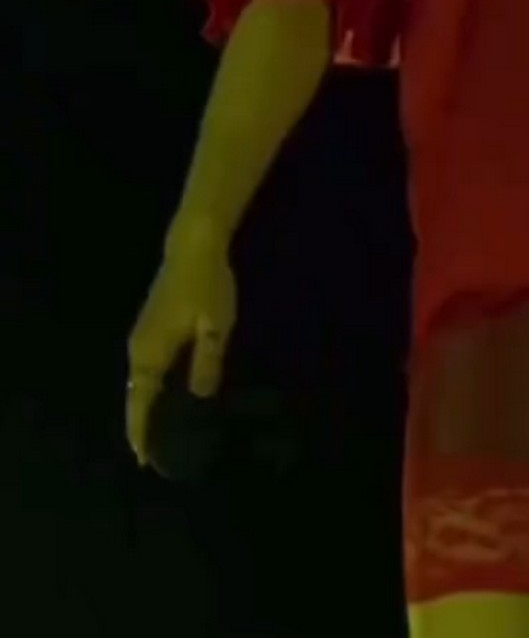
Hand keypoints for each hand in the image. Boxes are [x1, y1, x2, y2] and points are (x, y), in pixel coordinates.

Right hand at [126, 229, 236, 467]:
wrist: (194, 246)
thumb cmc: (207, 284)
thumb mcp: (215, 325)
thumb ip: (207, 362)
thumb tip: (199, 399)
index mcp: (150, 352)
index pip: (140, 402)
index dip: (141, 432)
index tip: (144, 461)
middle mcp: (138, 348)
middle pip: (135, 397)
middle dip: (143, 427)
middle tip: (157, 458)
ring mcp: (140, 336)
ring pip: (139, 384)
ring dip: (146, 408)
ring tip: (162, 436)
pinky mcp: (149, 328)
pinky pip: (145, 370)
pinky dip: (151, 390)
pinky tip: (167, 399)